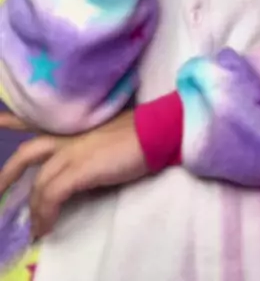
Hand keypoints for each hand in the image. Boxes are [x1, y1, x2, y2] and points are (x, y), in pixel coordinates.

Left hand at [0, 110, 147, 238]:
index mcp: (75, 127)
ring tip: (35, 228)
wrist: (155, 131)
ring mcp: (73, 151)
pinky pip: (53, 195)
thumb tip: (85, 166)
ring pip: (40, 182)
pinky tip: (47, 226)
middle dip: (8, 173)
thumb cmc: (140, 132)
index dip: (14, 120)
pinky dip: (46, 213)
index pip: (38, 122)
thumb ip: (90, 145)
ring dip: (35, 209)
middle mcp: (69, 136)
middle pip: (29, 152)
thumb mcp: (107, 135)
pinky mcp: (80, 169)